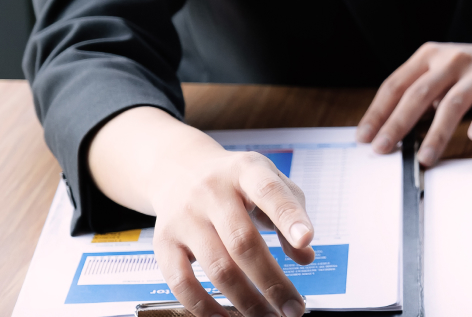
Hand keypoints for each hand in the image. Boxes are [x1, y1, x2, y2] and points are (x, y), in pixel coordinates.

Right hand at [89, 107, 314, 316]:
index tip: (307, 240)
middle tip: (294, 308)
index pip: (269, 192)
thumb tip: (306, 256)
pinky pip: (181, 281)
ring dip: (247, 300)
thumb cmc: (235, 181)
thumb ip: (292, 212)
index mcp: (246, 171)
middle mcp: (212, 192)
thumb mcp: (269, 181)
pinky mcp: (164, 241)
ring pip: (218, 267)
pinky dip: (204, 306)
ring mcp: (185, 217)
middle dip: (273, 282)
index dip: (289, 217)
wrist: (178, 169)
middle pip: (243, 242)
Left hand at [356, 40, 471, 164]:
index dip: (378, 112)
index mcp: (429, 55)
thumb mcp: (442, 72)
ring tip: (425, 157)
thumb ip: (419, 94)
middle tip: (383, 148)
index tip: (365, 136)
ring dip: (437, 133)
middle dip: (398, 124)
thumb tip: (390, 130)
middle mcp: (451, 60)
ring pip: (452, 103)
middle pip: (418, 94)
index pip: (397, 84)